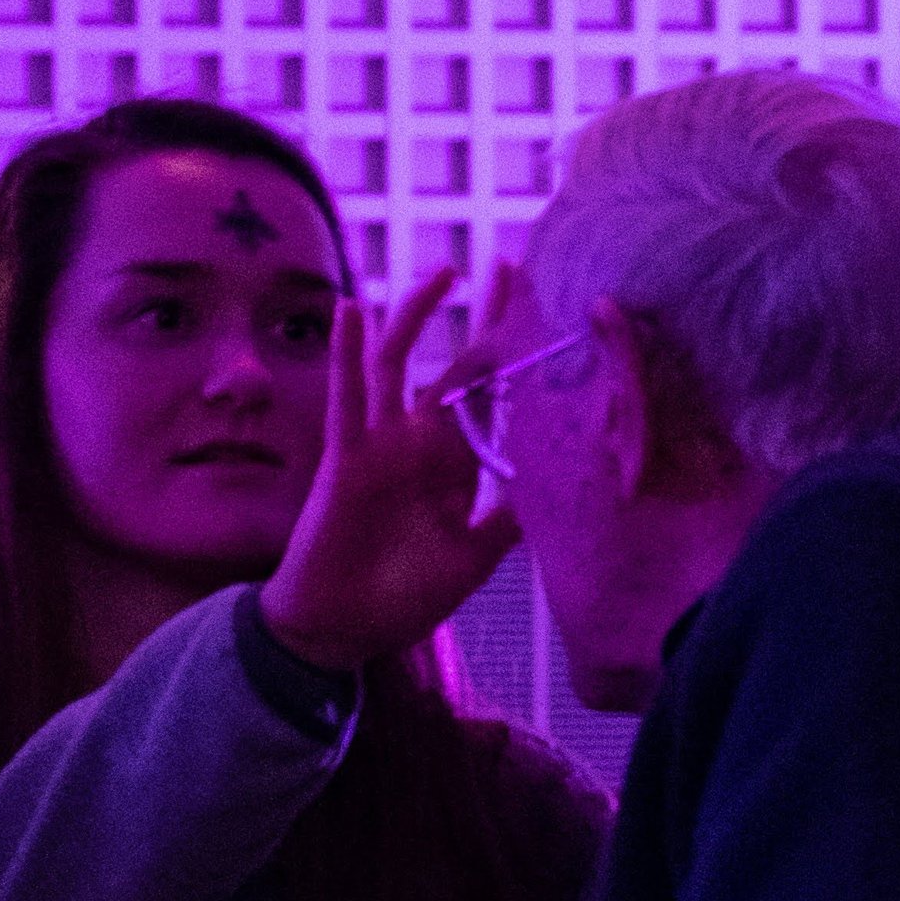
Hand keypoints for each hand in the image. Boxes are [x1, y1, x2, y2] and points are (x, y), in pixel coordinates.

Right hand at [258, 273, 520, 674]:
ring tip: (444, 272)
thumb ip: (506, 523)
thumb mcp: (472, 559)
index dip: (517, 360)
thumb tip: (559, 494)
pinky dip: (347, 353)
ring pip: (399, 365)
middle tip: (512, 268)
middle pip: (457, 368)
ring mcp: (381, 445)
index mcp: (454, 467)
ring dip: (418, 317)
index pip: (494, 401)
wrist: (340, 632)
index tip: (549, 317)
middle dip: (485, 321)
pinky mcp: (346, 456)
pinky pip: (347, 397)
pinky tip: (350, 310)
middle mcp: (420, 445)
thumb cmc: (400, 598)